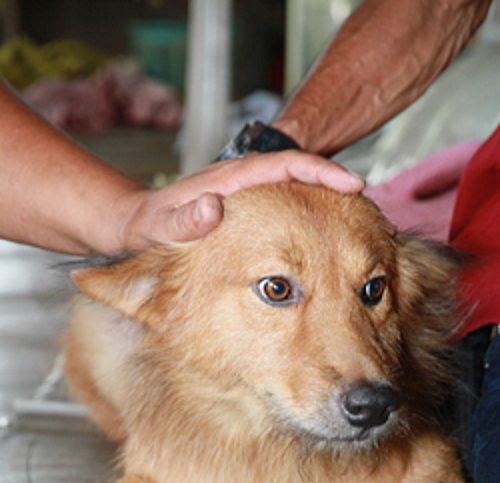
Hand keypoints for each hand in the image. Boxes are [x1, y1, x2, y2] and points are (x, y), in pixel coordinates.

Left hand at [109, 151, 363, 252]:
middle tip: (370, 206)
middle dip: (334, 184)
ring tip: (357, 220)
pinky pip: (285, 205)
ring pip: (294, 189)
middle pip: (298, 173)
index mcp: (230, 181)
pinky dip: (308, 212)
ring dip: (324, 200)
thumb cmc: (149, 227)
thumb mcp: (160, 227)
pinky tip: (323, 235)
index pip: (283, 165)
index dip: (319, 171)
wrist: (136, 224)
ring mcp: (246, 195)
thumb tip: (212, 207)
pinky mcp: (246, 209)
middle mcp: (242, 182)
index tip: (351, 183)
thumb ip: (182, 221)